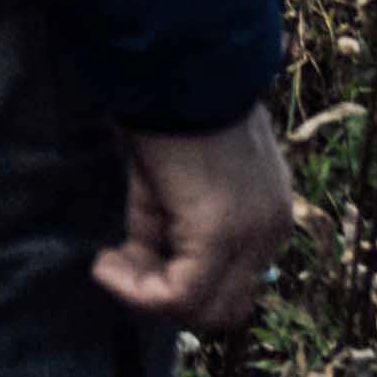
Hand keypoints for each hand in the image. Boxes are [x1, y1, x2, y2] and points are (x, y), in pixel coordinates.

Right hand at [94, 102, 296, 332]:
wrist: (173, 65)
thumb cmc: (169, 110)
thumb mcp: (169, 187)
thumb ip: (166, 233)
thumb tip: (140, 270)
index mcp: (269, 215)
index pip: (233, 284)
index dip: (177, 282)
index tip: (129, 252)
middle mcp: (273, 231)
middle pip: (224, 308)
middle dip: (166, 296)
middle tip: (120, 260)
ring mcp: (253, 235)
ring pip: (205, 310)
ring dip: (150, 297)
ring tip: (111, 259)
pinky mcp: (221, 234)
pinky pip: (181, 296)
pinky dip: (137, 292)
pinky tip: (103, 263)